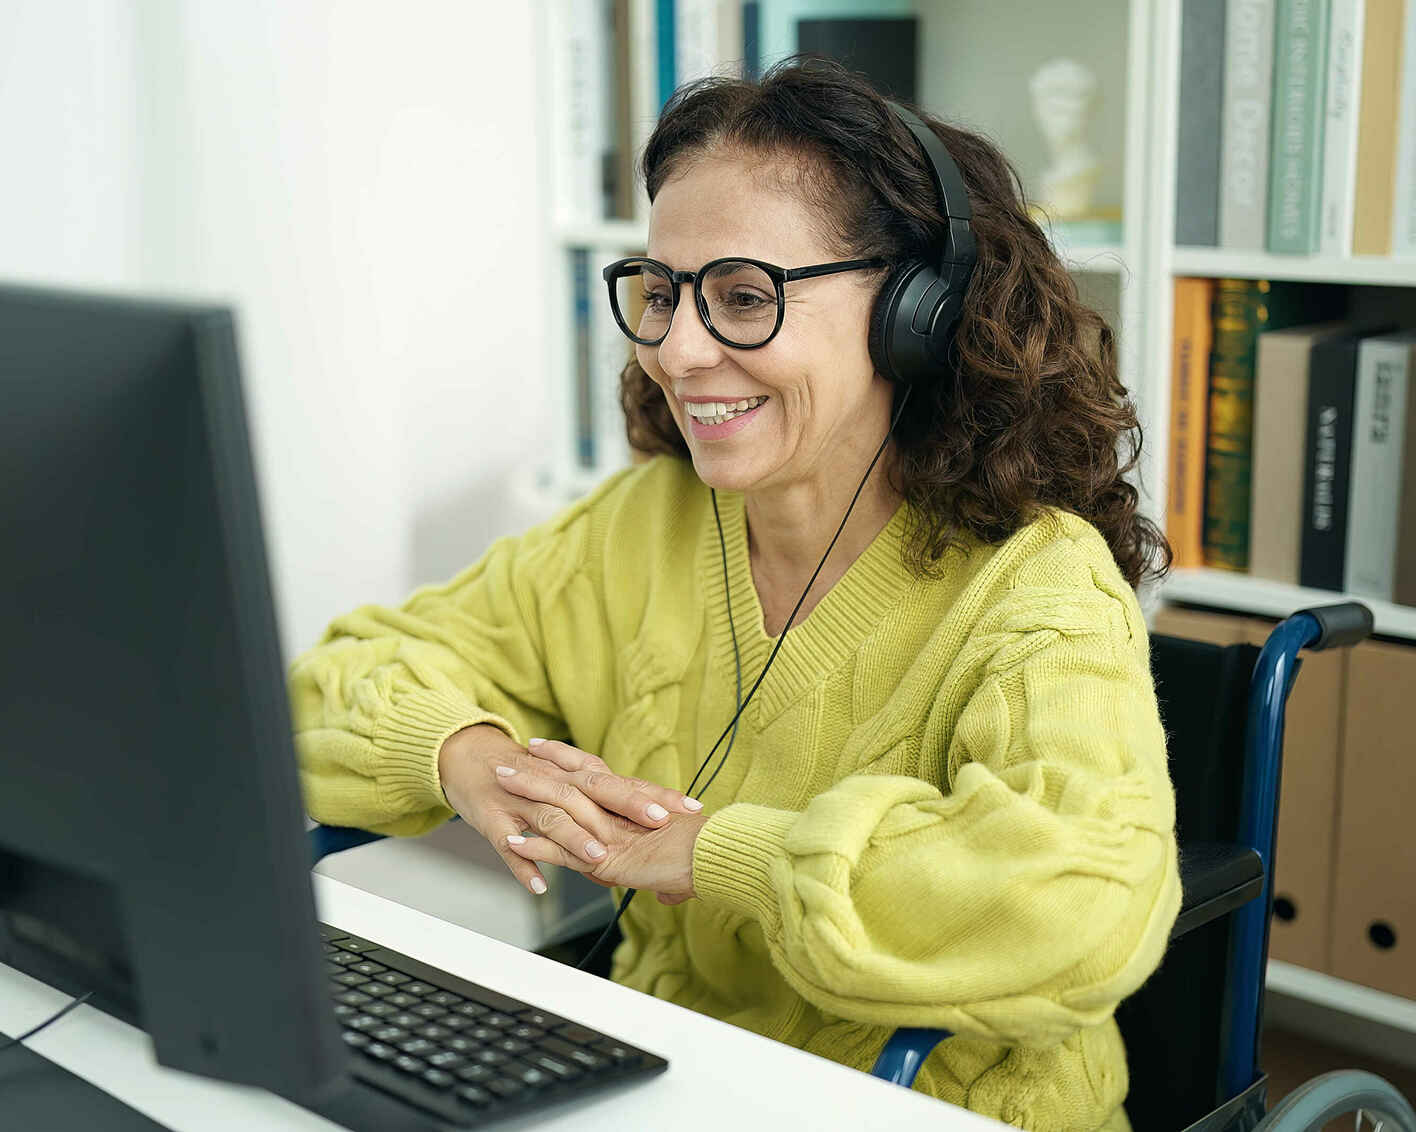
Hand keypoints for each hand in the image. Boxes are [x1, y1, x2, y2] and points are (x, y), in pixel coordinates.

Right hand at [437, 726, 700, 895]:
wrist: (472, 758)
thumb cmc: (529, 775)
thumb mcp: (572, 784)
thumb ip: (609, 804)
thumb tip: (657, 824)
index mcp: (580, 777)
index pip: (625, 783)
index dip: (658, 794)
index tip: (691, 806)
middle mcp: (557, 784)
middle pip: (597, 791)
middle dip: (630, 805)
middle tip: (659, 821)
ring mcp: (525, 801)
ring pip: (553, 818)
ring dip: (576, 838)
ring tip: (600, 858)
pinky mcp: (495, 819)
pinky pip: (508, 844)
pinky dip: (523, 864)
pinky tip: (539, 885)